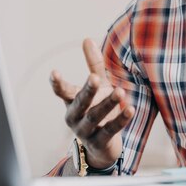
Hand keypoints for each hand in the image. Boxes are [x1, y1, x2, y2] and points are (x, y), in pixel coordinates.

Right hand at [50, 38, 134, 168]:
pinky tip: (130, 110)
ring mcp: (86, 131)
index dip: (57, 83)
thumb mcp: (98, 86)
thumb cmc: (98, 108)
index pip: (63, 91)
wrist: (103, 146)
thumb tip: (87, 39)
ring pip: (95, 117)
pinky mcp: (99, 142)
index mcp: (72, 101)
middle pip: (80, 103)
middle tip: (95, 78)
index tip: (54, 73)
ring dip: (107, 104)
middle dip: (87, 91)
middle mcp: (75, 117)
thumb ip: (93, 65)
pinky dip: (120, 120)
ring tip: (119, 92)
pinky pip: (110, 130)